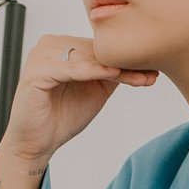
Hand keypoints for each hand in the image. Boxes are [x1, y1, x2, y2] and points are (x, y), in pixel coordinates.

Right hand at [0, 35, 158, 164]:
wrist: (36, 143)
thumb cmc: (61, 116)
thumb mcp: (95, 89)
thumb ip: (111, 72)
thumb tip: (141, 60)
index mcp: (61, 45)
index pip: (99, 49)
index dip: (125, 59)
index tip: (153, 69)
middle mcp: (49, 45)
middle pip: (95, 52)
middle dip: (124, 65)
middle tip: (152, 74)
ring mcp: (40, 56)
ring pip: (86, 58)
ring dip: (114, 68)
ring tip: (140, 77)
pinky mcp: (35, 72)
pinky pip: (69, 68)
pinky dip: (92, 71)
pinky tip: (112, 74)